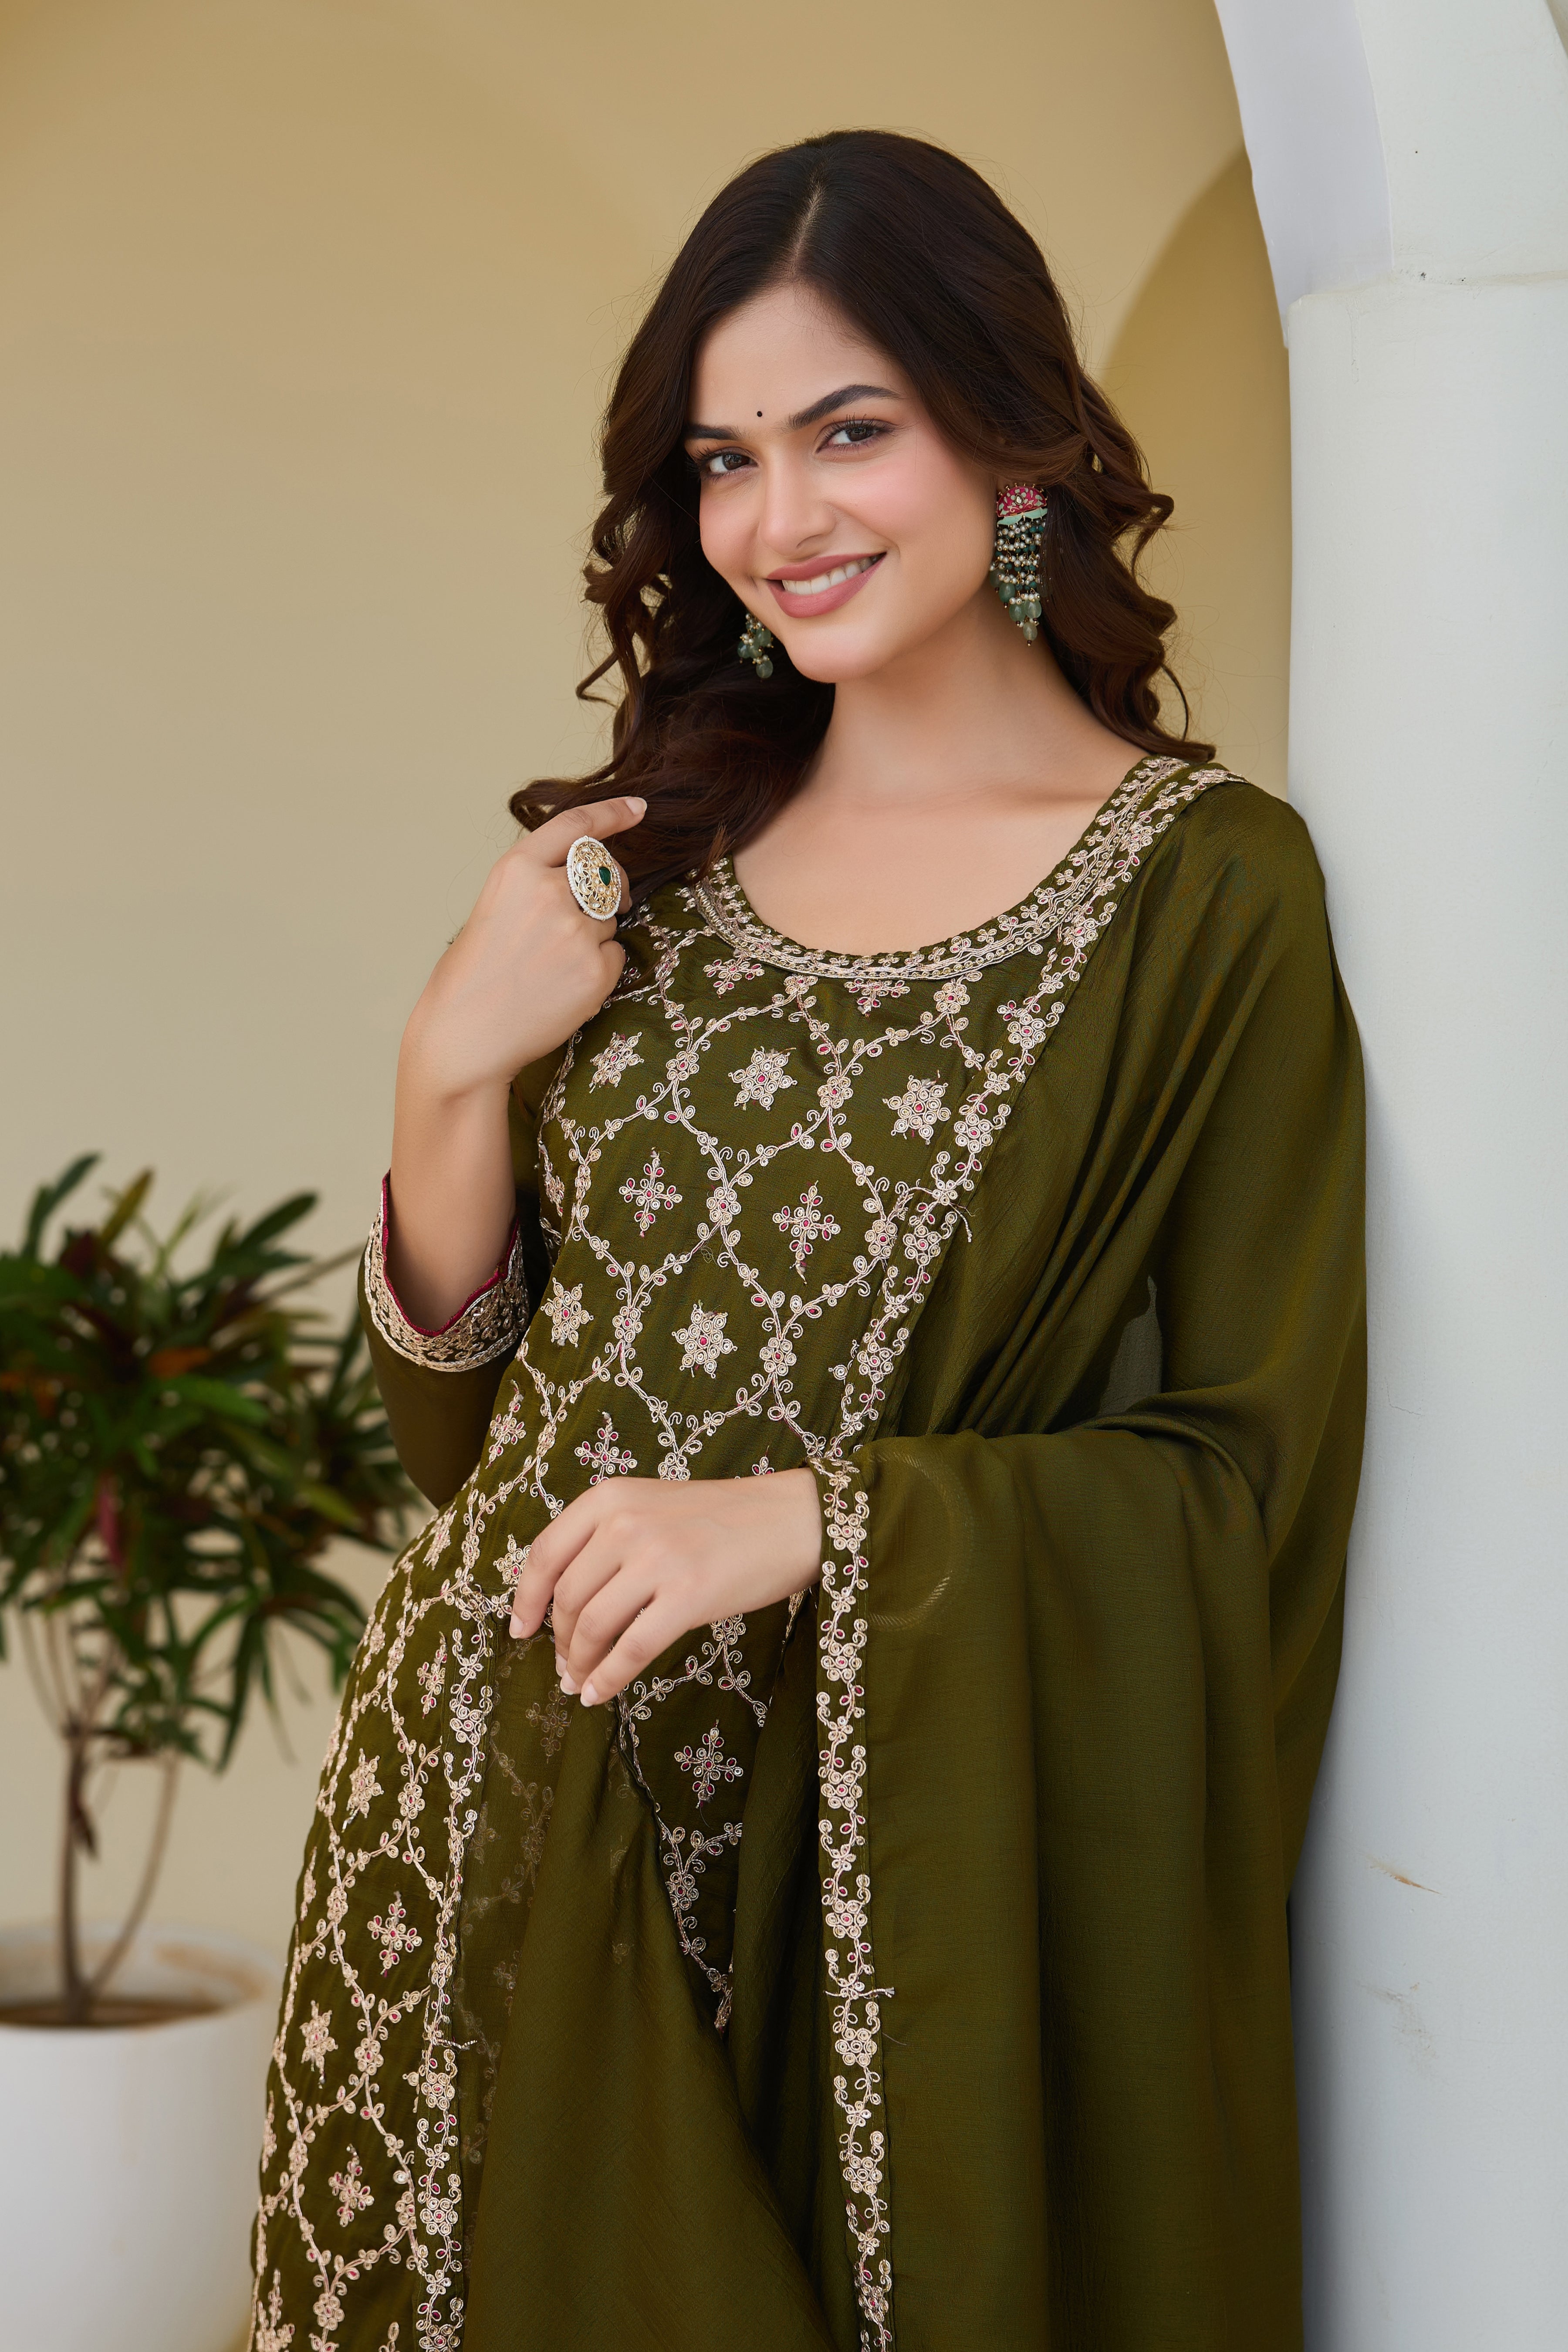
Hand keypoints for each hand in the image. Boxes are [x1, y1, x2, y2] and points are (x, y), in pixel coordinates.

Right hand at [399, 795, 645, 1102]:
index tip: (638, 809)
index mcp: (515, 870)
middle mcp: (548, 893)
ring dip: (596, 934)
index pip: (576, 826)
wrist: (465, 1036)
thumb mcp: (493, 909)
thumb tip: (588, 878)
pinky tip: (566, 986)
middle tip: (610, 902)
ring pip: (611, 918)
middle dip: (614, 883)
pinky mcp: (596, 971)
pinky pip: (617, 956)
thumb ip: (535, 885)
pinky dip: (601, 968)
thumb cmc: (472, 977)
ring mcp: (575, 932)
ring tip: (555, 964)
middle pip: (605, 872)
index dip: (613, 814)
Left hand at [508, 1467, 823, 1705]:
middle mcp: (625, 1523)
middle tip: (563, 1666)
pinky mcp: (688, 1596)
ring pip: (592, 1625)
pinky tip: (600, 1694)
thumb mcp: (651, 1507)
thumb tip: (562, 1603)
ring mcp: (657, 1559)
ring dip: (579, 1664)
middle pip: (567, 1597)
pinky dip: (608, 1679)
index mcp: (610, 1497)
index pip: (545, 1554)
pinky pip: (632, 1649)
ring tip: (579, 1683)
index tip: (519, 1630)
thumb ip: (607, 1538)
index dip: (525, 1599)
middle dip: (558, 1641)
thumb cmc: (720, 1519)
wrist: (790, 1520)